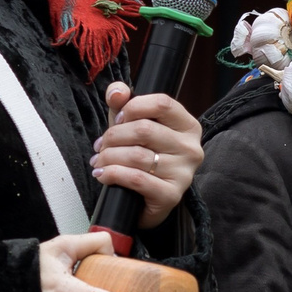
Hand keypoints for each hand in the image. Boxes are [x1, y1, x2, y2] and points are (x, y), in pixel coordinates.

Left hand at [92, 83, 203, 228]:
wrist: (148, 200)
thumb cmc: (144, 158)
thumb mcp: (133, 127)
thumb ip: (124, 104)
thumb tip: (117, 91)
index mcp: (188, 126)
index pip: (162, 103)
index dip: (133, 108)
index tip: (118, 120)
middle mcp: (191, 148)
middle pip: (144, 130)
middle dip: (113, 136)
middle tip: (101, 146)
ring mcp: (184, 173)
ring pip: (137, 156)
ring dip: (109, 157)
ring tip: (99, 162)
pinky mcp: (171, 195)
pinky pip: (137, 179)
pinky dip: (113, 175)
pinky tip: (103, 175)